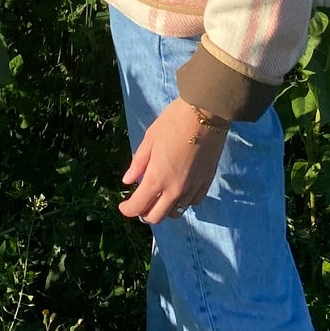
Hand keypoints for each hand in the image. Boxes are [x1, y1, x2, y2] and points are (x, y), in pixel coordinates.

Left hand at [118, 98, 227, 225]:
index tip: (123, 206)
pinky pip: (192, 203)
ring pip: (175, 213)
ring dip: (163, 209)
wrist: (206, 113)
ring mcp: (192, 189)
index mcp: (157, 178)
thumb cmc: (173, 122)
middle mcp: (174, 190)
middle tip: (140, 201)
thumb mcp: (150, 139)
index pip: (138, 207)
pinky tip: (178, 190)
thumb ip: (138, 163)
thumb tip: (127, 181)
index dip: (127, 209)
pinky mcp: (206, 183)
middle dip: (144, 213)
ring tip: (159, 196)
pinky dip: (182, 202)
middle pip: (156, 217)